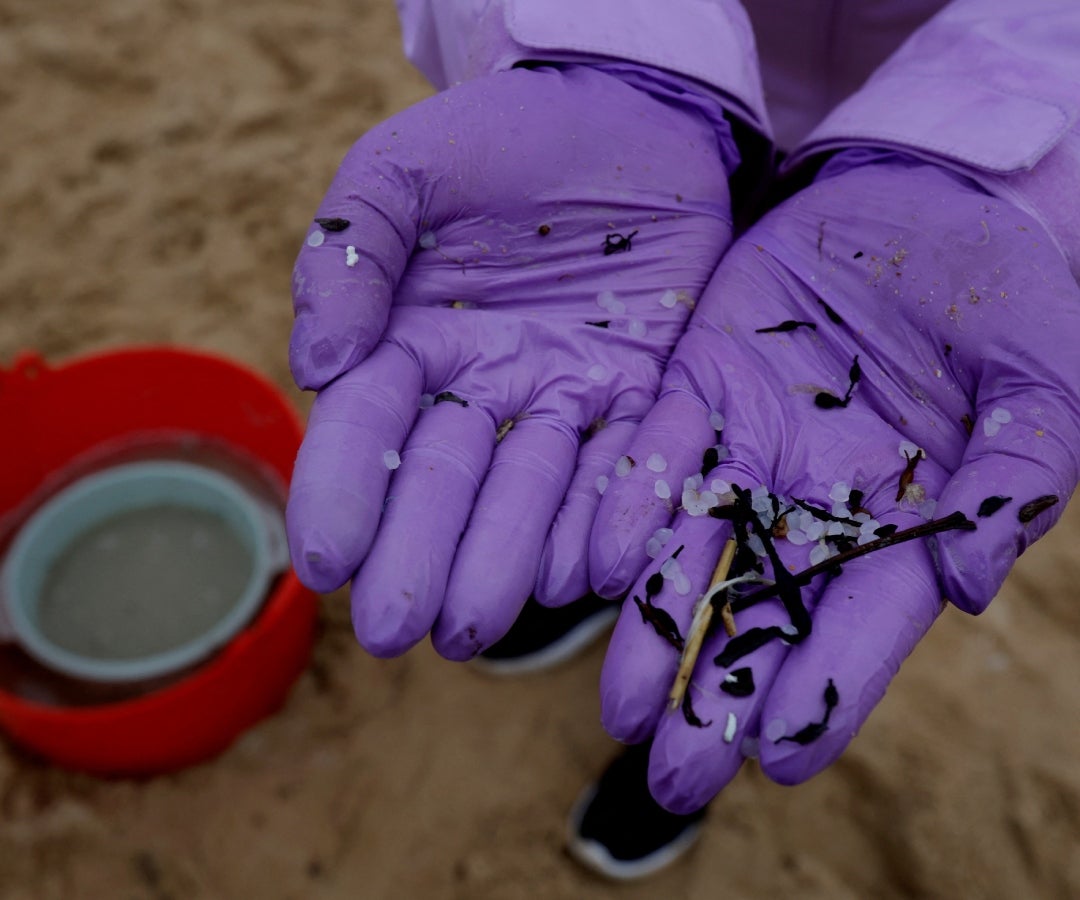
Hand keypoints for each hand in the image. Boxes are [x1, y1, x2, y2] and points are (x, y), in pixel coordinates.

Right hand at [286, 64, 735, 657]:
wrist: (630, 115)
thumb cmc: (505, 135)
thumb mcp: (407, 169)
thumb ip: (351, 253)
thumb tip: (314, 366)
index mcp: (411, 336)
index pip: (367, 426)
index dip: (342, 491)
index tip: (322, 563)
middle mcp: (483, 383)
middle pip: (446, 479)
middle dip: (418, 554)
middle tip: (397, 630)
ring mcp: (563, 393)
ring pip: (531, 490)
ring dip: (505, 560)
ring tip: (478, 625)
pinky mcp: (640, 393)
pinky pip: (626, 463)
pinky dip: (608, 514)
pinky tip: (583, 571)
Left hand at [589, 151, 1079, 810]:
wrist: (924, 197)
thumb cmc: (1000, 294)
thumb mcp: (1040, 380)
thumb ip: (1016, 482)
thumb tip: (969, 592)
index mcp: (901, 513)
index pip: (860, 620)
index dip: (824, 689)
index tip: (779, 761)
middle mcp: (813, 498)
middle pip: (760, 610)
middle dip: (715, 694)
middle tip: (668, 774)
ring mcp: (749, 445)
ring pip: (692, 551)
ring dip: (656, 628)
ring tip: (617, 709)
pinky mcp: (698, 386)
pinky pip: (655, 455)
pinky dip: (627, 510)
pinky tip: (599, 569)